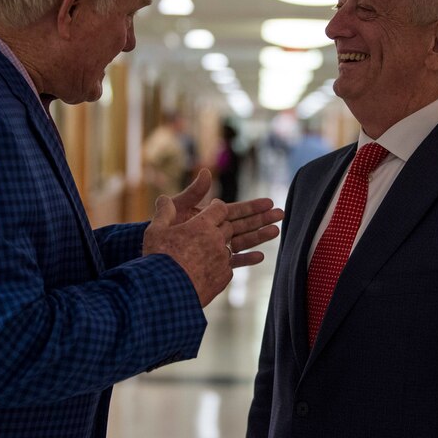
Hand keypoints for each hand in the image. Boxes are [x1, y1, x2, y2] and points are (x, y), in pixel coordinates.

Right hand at [143, 195, 232, 306]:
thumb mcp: (155, 231)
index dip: (217, 207)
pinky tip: (210, 268)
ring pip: (228, 248)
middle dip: (221, 226)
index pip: (219, 208)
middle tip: (211, 228)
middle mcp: (217, 240)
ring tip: (209, 250)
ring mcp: (222, 260)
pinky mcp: (223, 278)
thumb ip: (164, 213)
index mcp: (202, 225)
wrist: (165, 293)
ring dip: (221, 247)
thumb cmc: (159, 259)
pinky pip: (228, 267)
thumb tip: (164, 198)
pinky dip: (220, 265)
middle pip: (227, 227)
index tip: (214, 207)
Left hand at [167, 169, 283, 264]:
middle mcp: (214, 232)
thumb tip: (205, 172)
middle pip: (243, 225)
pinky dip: (245, 259)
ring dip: (259, 236)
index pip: (233, 210)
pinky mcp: (213, 265)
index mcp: (207, 217)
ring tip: (277, 231)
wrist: (155, 258)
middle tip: (282, 214)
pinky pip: (232, 261)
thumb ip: (192, 193)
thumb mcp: (177, 208)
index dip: (251, 206)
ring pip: (242, 241)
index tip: (268, 202)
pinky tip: (260, 257)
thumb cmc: (162, 230)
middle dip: (262, 219)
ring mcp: (215, 249)